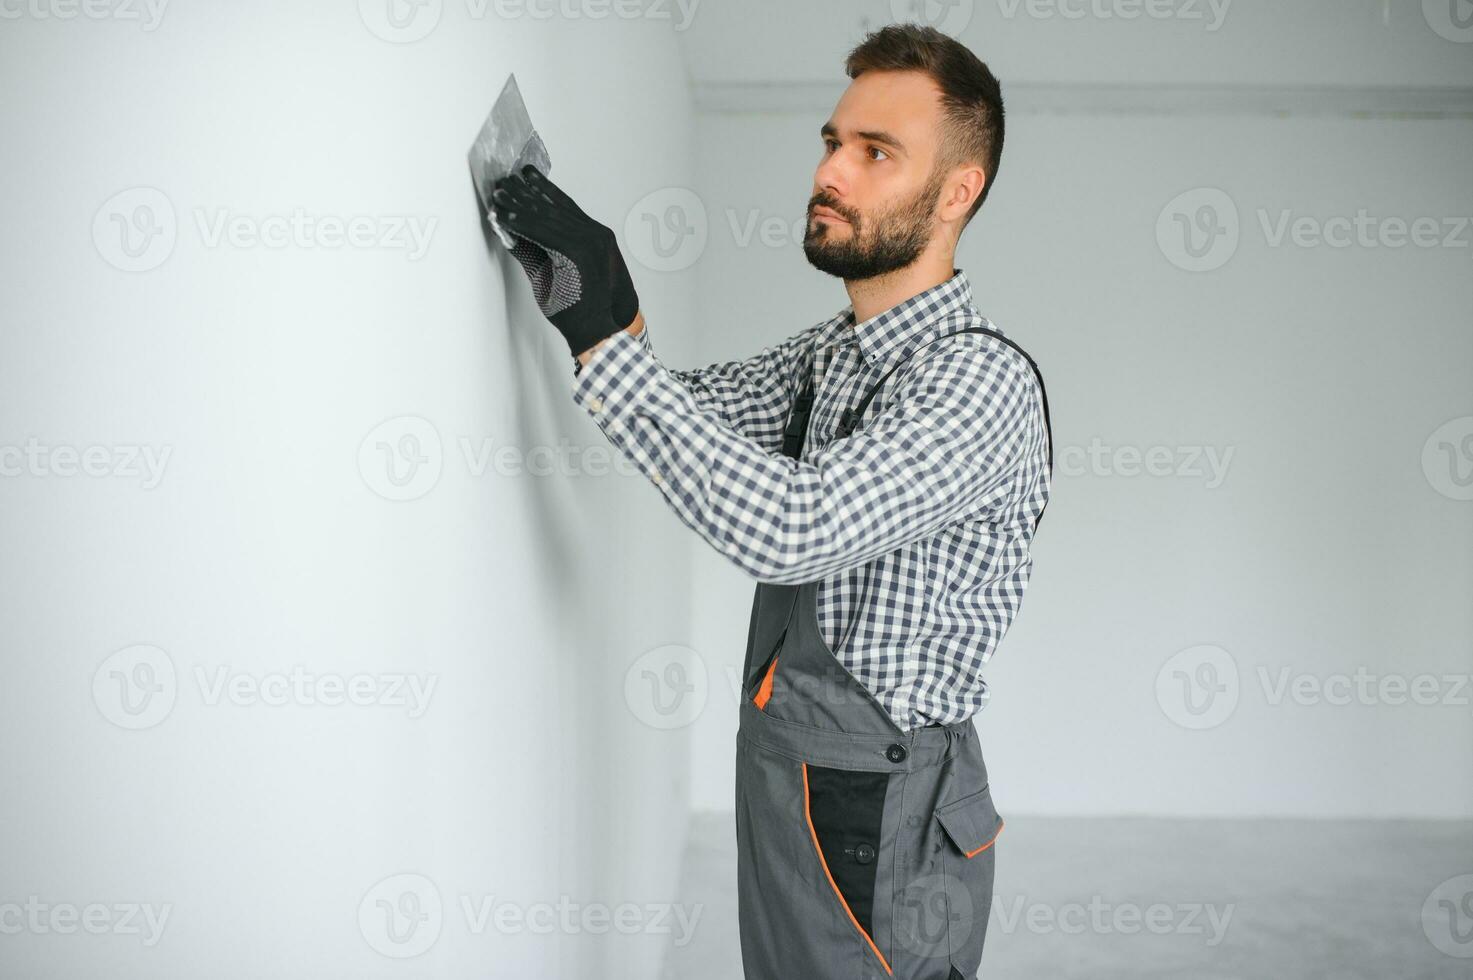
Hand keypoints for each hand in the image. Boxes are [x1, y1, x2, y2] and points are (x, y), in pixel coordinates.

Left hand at [492, 165, 639, 357]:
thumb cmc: (578, 305)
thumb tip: (510, 233)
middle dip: (526, 192)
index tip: (527, 176)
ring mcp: (588, 241)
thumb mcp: (555, 272)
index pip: (565, 206)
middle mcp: (594, 234)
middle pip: (554, 206)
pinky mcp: (577, 251)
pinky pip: (543, 231)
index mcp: (595, 236)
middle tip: (506, 181)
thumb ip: (536, 250)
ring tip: (500, 195)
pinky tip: (506, 217)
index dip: (544, 189)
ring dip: (519, 204)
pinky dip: (522, 223)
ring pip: (546, 216)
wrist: (595, 327)